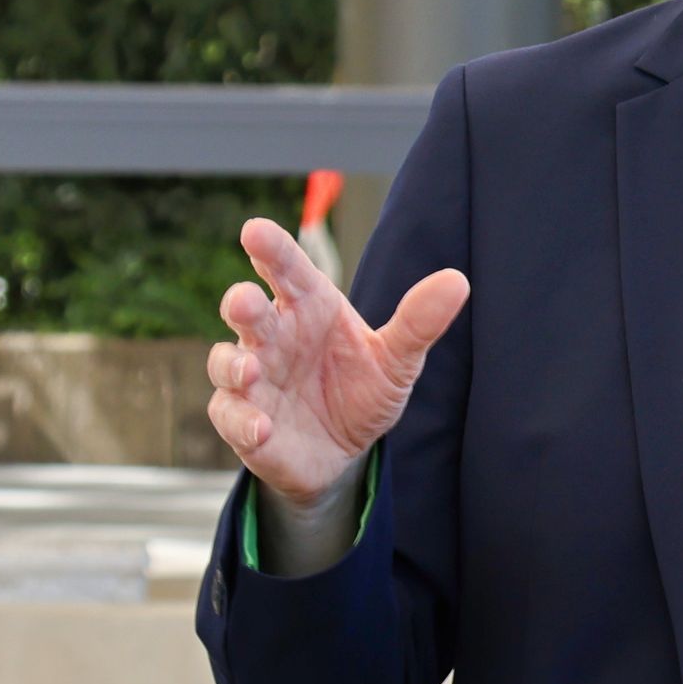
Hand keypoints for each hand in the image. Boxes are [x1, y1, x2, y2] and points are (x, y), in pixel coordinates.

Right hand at [204, 217, 470, 514]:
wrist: (345, 453)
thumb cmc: (362, 390)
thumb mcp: (396, 360)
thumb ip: (418, 322)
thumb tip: (457, 281)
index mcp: (308, 307)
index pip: (287, 269)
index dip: (271, 248)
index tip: (255, 230)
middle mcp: (273, 336)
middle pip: (245, 308)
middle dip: (240, 303)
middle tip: (246, 301)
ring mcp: (253, 378)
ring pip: (225, 360)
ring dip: (233, 364)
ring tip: (251, 371)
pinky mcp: (243, 421)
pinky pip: (230, 416)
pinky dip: (242, 421)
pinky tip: (262, 429)